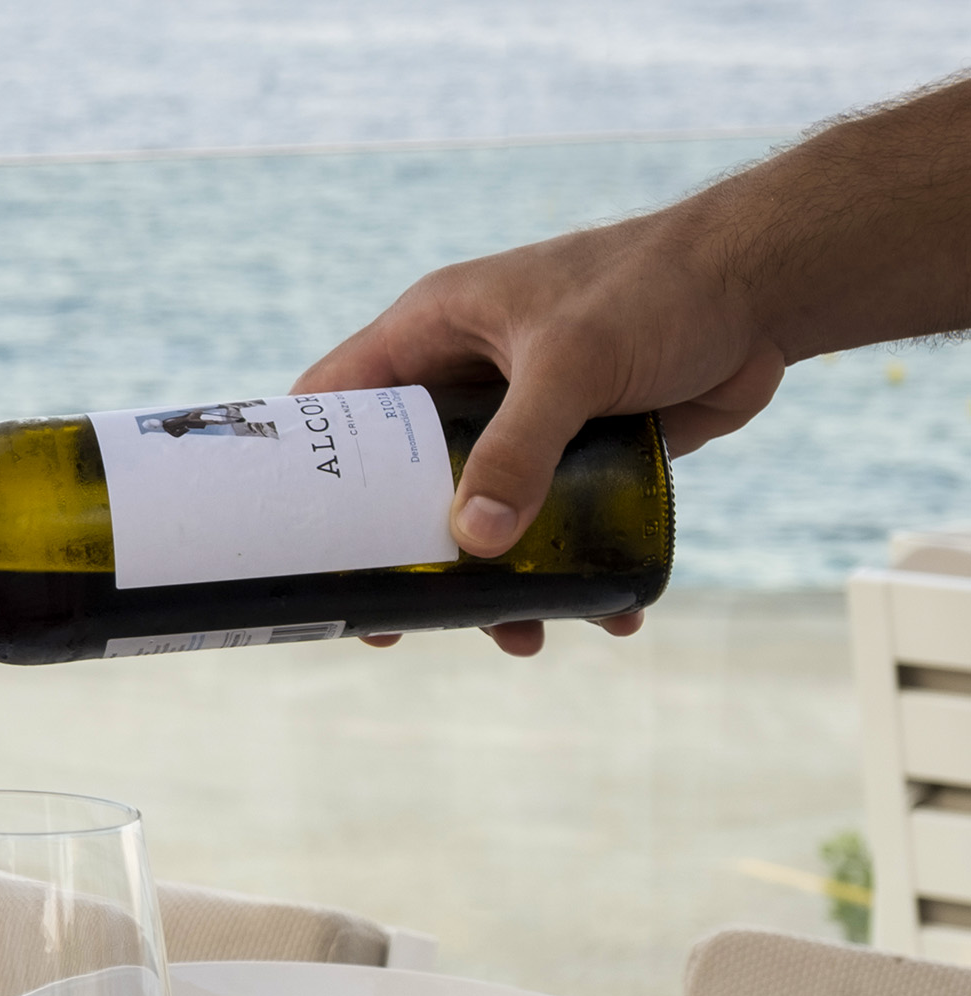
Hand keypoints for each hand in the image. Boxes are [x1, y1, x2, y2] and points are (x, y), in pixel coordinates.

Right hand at [295, 214, 784, 655]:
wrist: (771, 286)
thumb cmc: (659, 285)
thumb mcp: (575, 361)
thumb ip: (520, 448)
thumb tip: (478, 543)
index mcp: (434, 332)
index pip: (335, 400)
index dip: (303, 468)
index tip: (296, 544)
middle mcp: (466, 379)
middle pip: (402, 480)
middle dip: (409, 556)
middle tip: (400, 625)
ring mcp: (522, 419)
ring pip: (483, 514)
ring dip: (499, 583)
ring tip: (522, 636)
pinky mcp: (580, 450)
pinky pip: (555, 524)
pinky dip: (571, 571)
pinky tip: (603, 610)